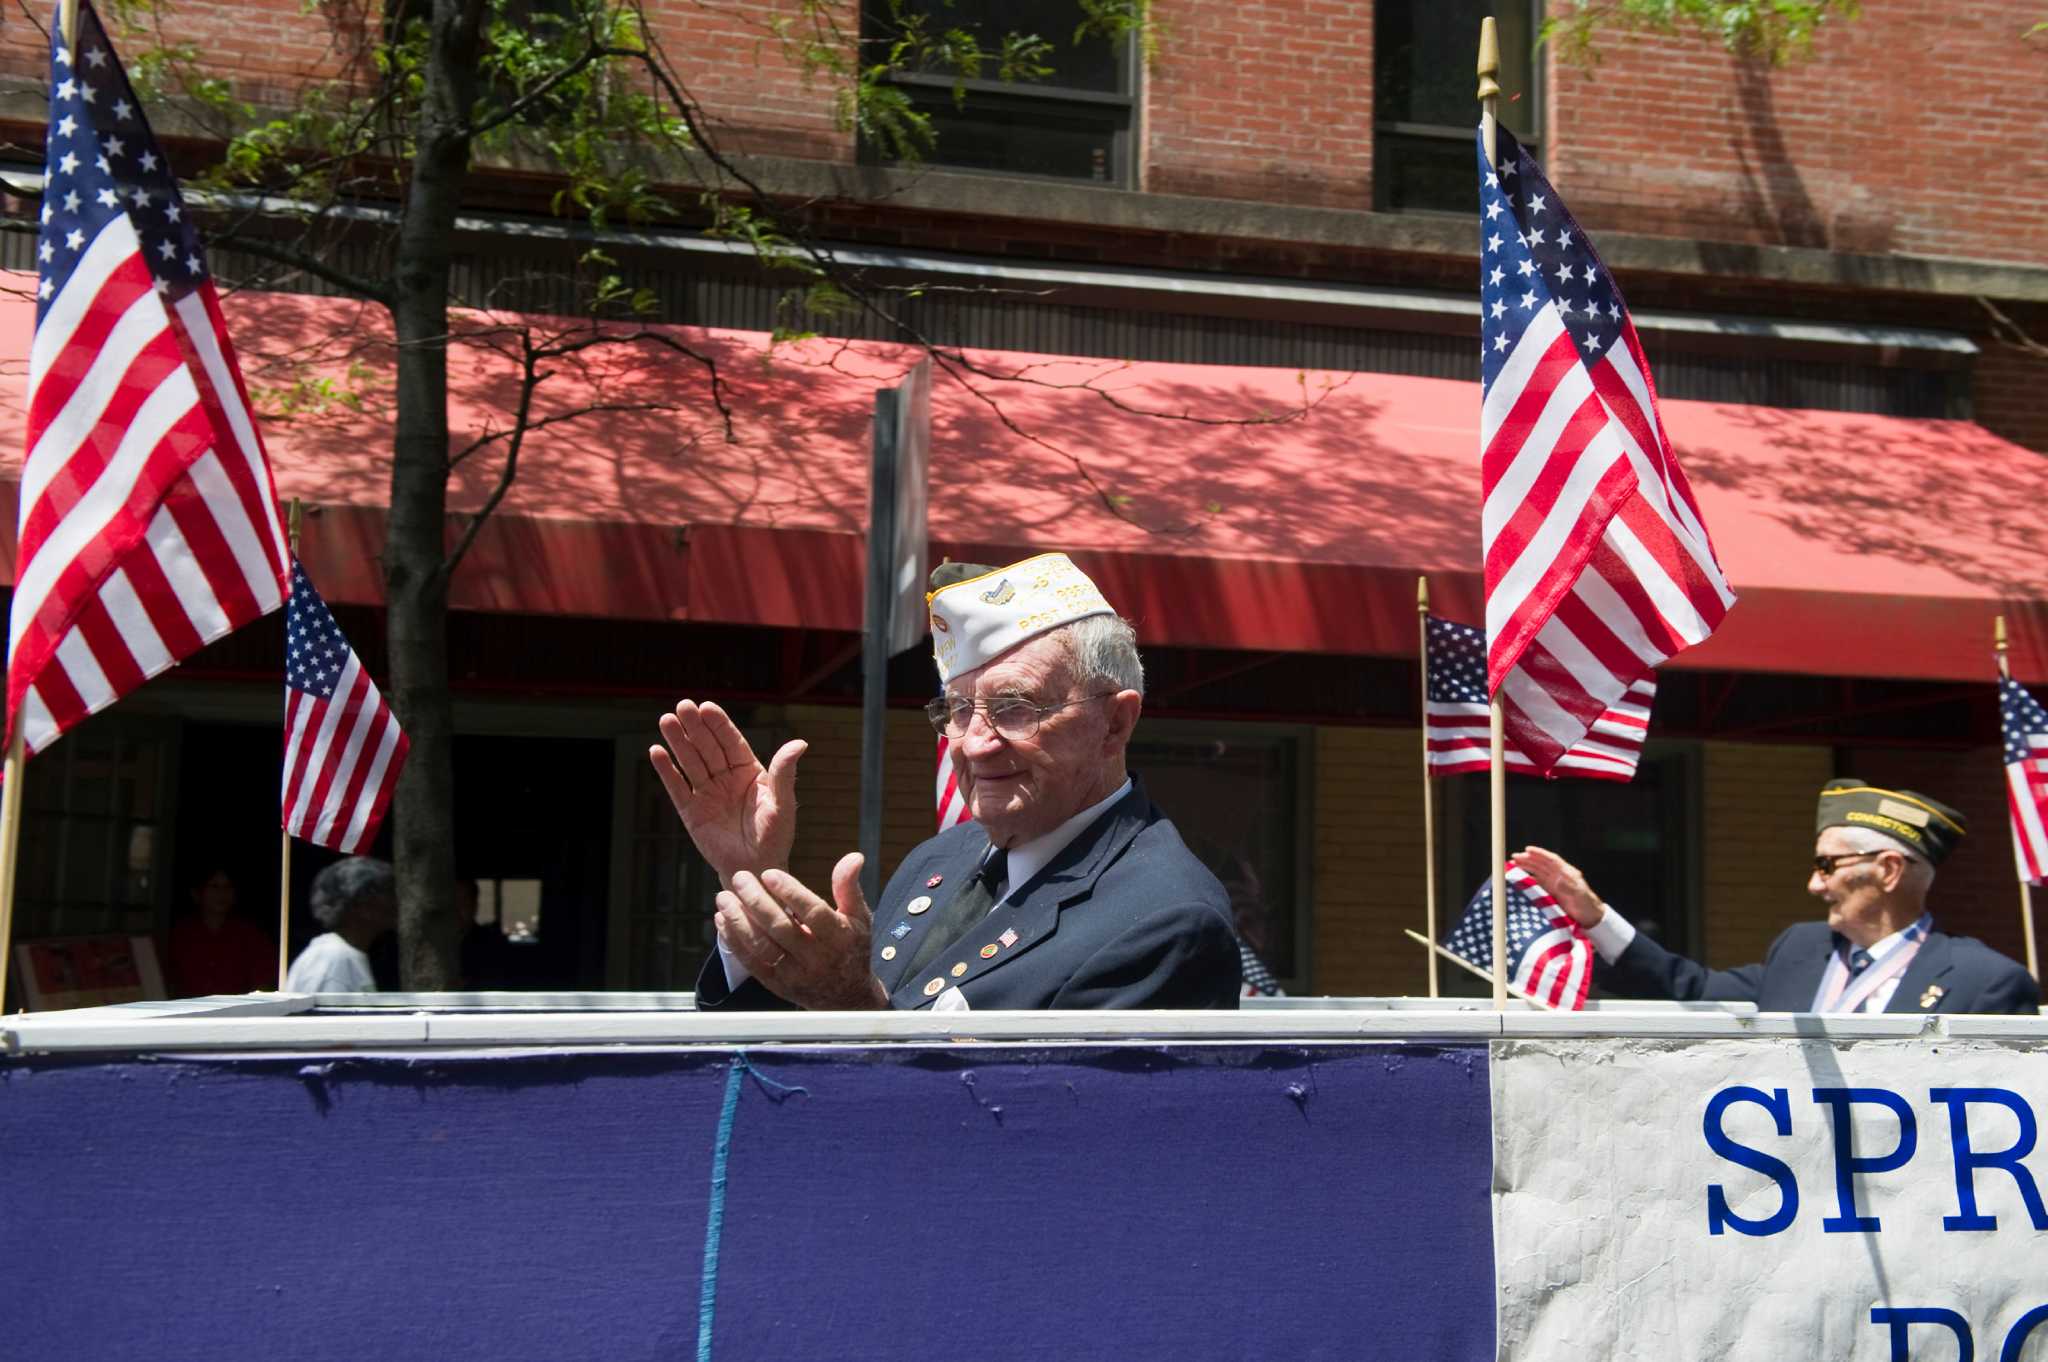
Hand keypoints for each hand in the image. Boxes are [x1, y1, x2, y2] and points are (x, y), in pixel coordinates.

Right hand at [649, 700, 804, 885]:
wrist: (757, 869)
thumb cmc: (775, 837)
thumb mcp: (782, 804)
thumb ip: (785, 773)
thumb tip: (800, 743)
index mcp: (749, 771)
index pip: (731, 742)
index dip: (718, 724)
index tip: (707, 707)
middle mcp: (726, 778)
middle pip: (707, 747)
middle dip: (695, 727)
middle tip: (683, 706)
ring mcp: (707, 794)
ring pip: (690, 762)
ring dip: (678, 742)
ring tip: (666, 721)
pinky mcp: (691, 812)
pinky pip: (677, 787)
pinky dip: (666, 771)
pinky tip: (656, 752)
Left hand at [716, 853, 887, 1009]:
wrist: (846, 997)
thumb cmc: (851, 948)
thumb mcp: (859, 917)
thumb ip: (848, 887)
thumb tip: (853, 856)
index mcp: (838, 937)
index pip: (813, 912)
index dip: (790, 892)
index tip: (769, 872)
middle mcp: (817, 957)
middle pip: (781, 927)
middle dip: (756, 901)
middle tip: (739, 878)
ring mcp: (795, 974)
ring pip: (762, 946)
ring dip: (739, 921)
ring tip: (724, 897)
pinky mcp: (777, 985)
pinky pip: (751, 963)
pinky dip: (734, 941)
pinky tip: (723, 920)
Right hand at [1510, 845, 1605, 927]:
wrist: (1589, 916)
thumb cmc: (1587, 904)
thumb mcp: (1580, 895)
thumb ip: (1570, 886)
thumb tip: (1559, 880)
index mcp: (1567, 872)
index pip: (1551, 859)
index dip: (1540, 853)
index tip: (1528, 849)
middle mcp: (1559, 875)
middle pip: (1542, 863)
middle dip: (1529, 859)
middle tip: (1515, 857)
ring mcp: (1555, 883)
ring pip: (1538, 871)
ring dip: (1527, 866)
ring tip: (1514, 863)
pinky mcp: (1551, 891)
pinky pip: (1538, 882)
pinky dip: (1529, 878)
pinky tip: (1521, 876)